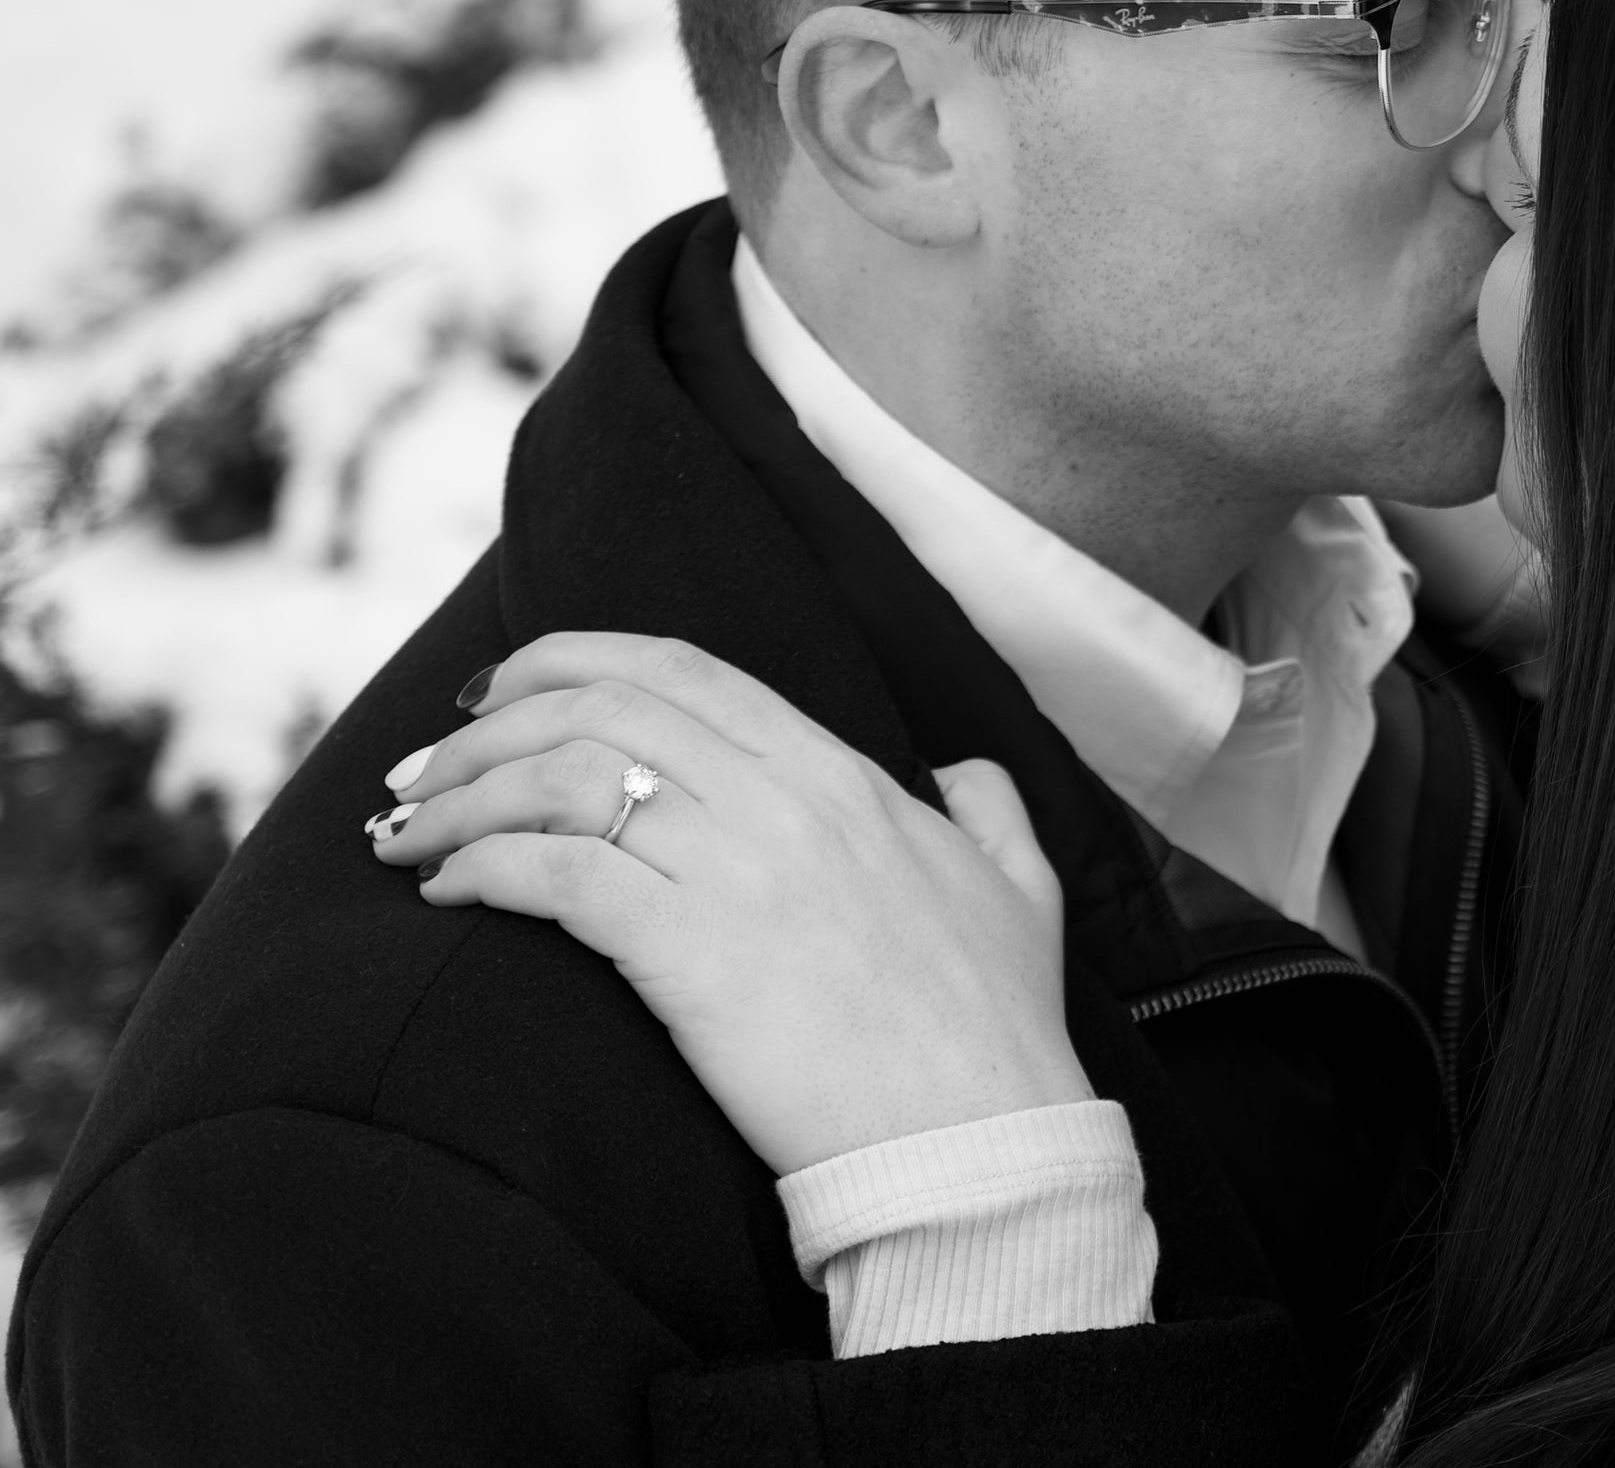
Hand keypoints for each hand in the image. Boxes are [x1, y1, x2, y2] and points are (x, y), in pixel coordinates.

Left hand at [367, 631, 1094, 1176]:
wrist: (977, 1138)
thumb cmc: (996, 1028)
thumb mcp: (1023, 886)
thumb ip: (988, 807)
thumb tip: (955, 773)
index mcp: (847, 775)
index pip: (685, 671)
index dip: (574, 661)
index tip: (503, 688)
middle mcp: (784, 800)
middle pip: (602, 709)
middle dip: (490, 721)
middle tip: (426, 764)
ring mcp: (737, 871)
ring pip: (563, 780)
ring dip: (464, 796)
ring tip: (406, 832)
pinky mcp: (690, 953)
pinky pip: (555, 876)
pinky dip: (483, 869)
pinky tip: (447, 893)